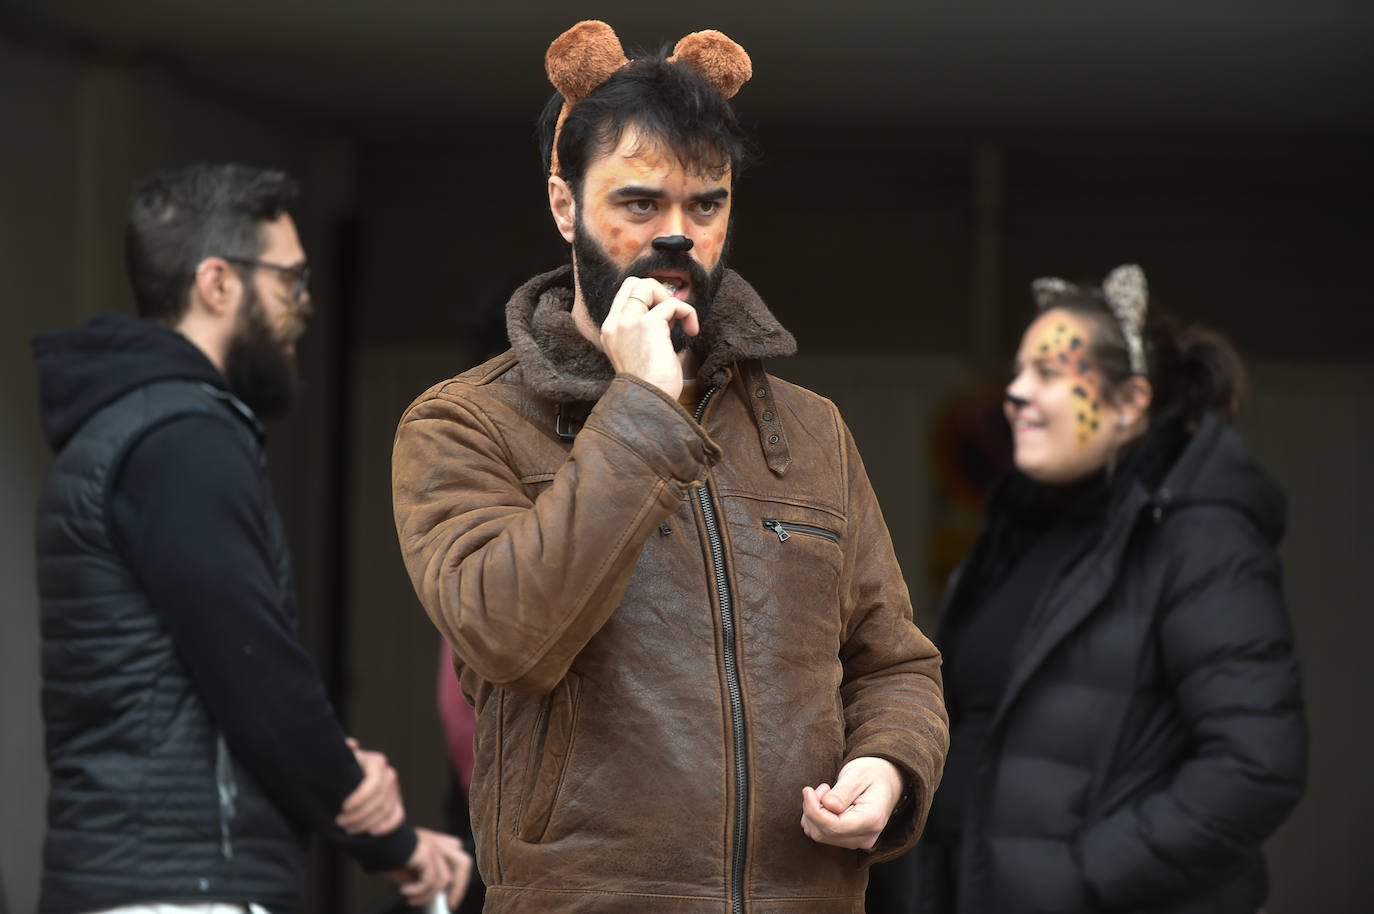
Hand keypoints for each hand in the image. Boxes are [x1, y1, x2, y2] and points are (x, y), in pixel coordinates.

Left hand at [337, 737, 404, 835]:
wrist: (345, 782)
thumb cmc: (339, 770)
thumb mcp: (338, 760)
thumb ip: (342, 752)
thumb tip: (352, 744)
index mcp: (377, 762)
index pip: (374, 782)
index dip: (360, 797)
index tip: (344, 807)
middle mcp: (389, 774)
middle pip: (380, 799)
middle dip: (360, 814)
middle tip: (340, 822)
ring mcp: (395, 790)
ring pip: (386, 810)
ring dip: (366, 823)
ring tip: (348, 829)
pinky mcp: (397, 804)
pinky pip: (398, 817)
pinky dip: (387, 826)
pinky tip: (372, 833)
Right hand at [387, 827, 473, 908]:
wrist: (370, 841)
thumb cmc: (384, 853)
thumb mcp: (407, 866)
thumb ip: (421, 875)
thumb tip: (429, 896)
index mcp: (435, 842)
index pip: (458, 855)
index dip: (458, 877)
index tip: (449, 897)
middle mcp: (436, 842)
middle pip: (463, 862)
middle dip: (460, 887)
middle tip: (449, 905)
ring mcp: (432, 845)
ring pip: (443, 879)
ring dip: (427, 896)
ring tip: (411, 899)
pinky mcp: (424, 852)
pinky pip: (430, 880)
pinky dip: (418, 891)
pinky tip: (404, 891)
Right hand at [599, 276, 698, 398]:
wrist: (649, 402)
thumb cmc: (651, 385)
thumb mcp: (641, 352)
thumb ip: (647, 329)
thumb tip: (668, 311)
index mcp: (610, 330)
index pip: (624, 296)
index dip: (648, 300)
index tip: (665, 320)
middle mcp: (614, 323)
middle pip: (633, 283)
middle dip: (658, 292)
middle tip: (672, 315)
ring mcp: (628, 322)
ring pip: (648, 285)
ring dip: (670, 300)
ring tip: (681, 324)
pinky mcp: (648, 325)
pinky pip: (673, 304)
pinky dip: (687, 313)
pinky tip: (692, 331)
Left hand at [800, 756, 905, 849]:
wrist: (886, 781)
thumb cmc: (872, 773)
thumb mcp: (857, 774)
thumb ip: (842, 791)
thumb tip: (826, 805)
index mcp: (872, 819)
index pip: (833, 826)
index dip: (814, 810)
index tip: (807, 790)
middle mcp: (866, 836)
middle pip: (824, 833)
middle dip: (812, 809)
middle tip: (822, 788)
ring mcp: (858, 841)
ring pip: (820, 835)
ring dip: (813, 813)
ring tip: (827, 792)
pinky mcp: (850, 840)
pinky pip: (822, 835)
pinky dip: (816, 819)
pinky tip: (826, 803)